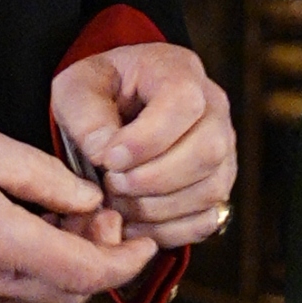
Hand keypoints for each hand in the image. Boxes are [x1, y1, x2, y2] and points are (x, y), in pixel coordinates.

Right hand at [0, 118, 157, 302]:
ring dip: (65, 269)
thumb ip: (47, 177)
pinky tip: (21, 235)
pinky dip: (30, 273)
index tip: (143, 242)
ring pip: (40, 300)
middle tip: (95, 217)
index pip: (88, 273)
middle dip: (99, 261)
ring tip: (56, 220)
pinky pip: (6, 297)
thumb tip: (90, 199)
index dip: (127, 262)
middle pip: (71, 294)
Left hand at [53, 41, 236, 247]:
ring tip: (119, 203)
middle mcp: (215, 110)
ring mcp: (224, 151)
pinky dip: (170, 230)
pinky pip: (208, 218)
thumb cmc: (99, 94)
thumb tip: (108, 155)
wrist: (116, 107)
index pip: (184, 103)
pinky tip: (135, 224)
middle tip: (112, 184)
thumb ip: (86, 117)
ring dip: (159, 208)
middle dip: (153, 179)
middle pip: (208, 151)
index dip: (147, 140)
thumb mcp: (77, 89)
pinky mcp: (219, 186)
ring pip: (210, 189)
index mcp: (179, 72)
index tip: (109, 159)